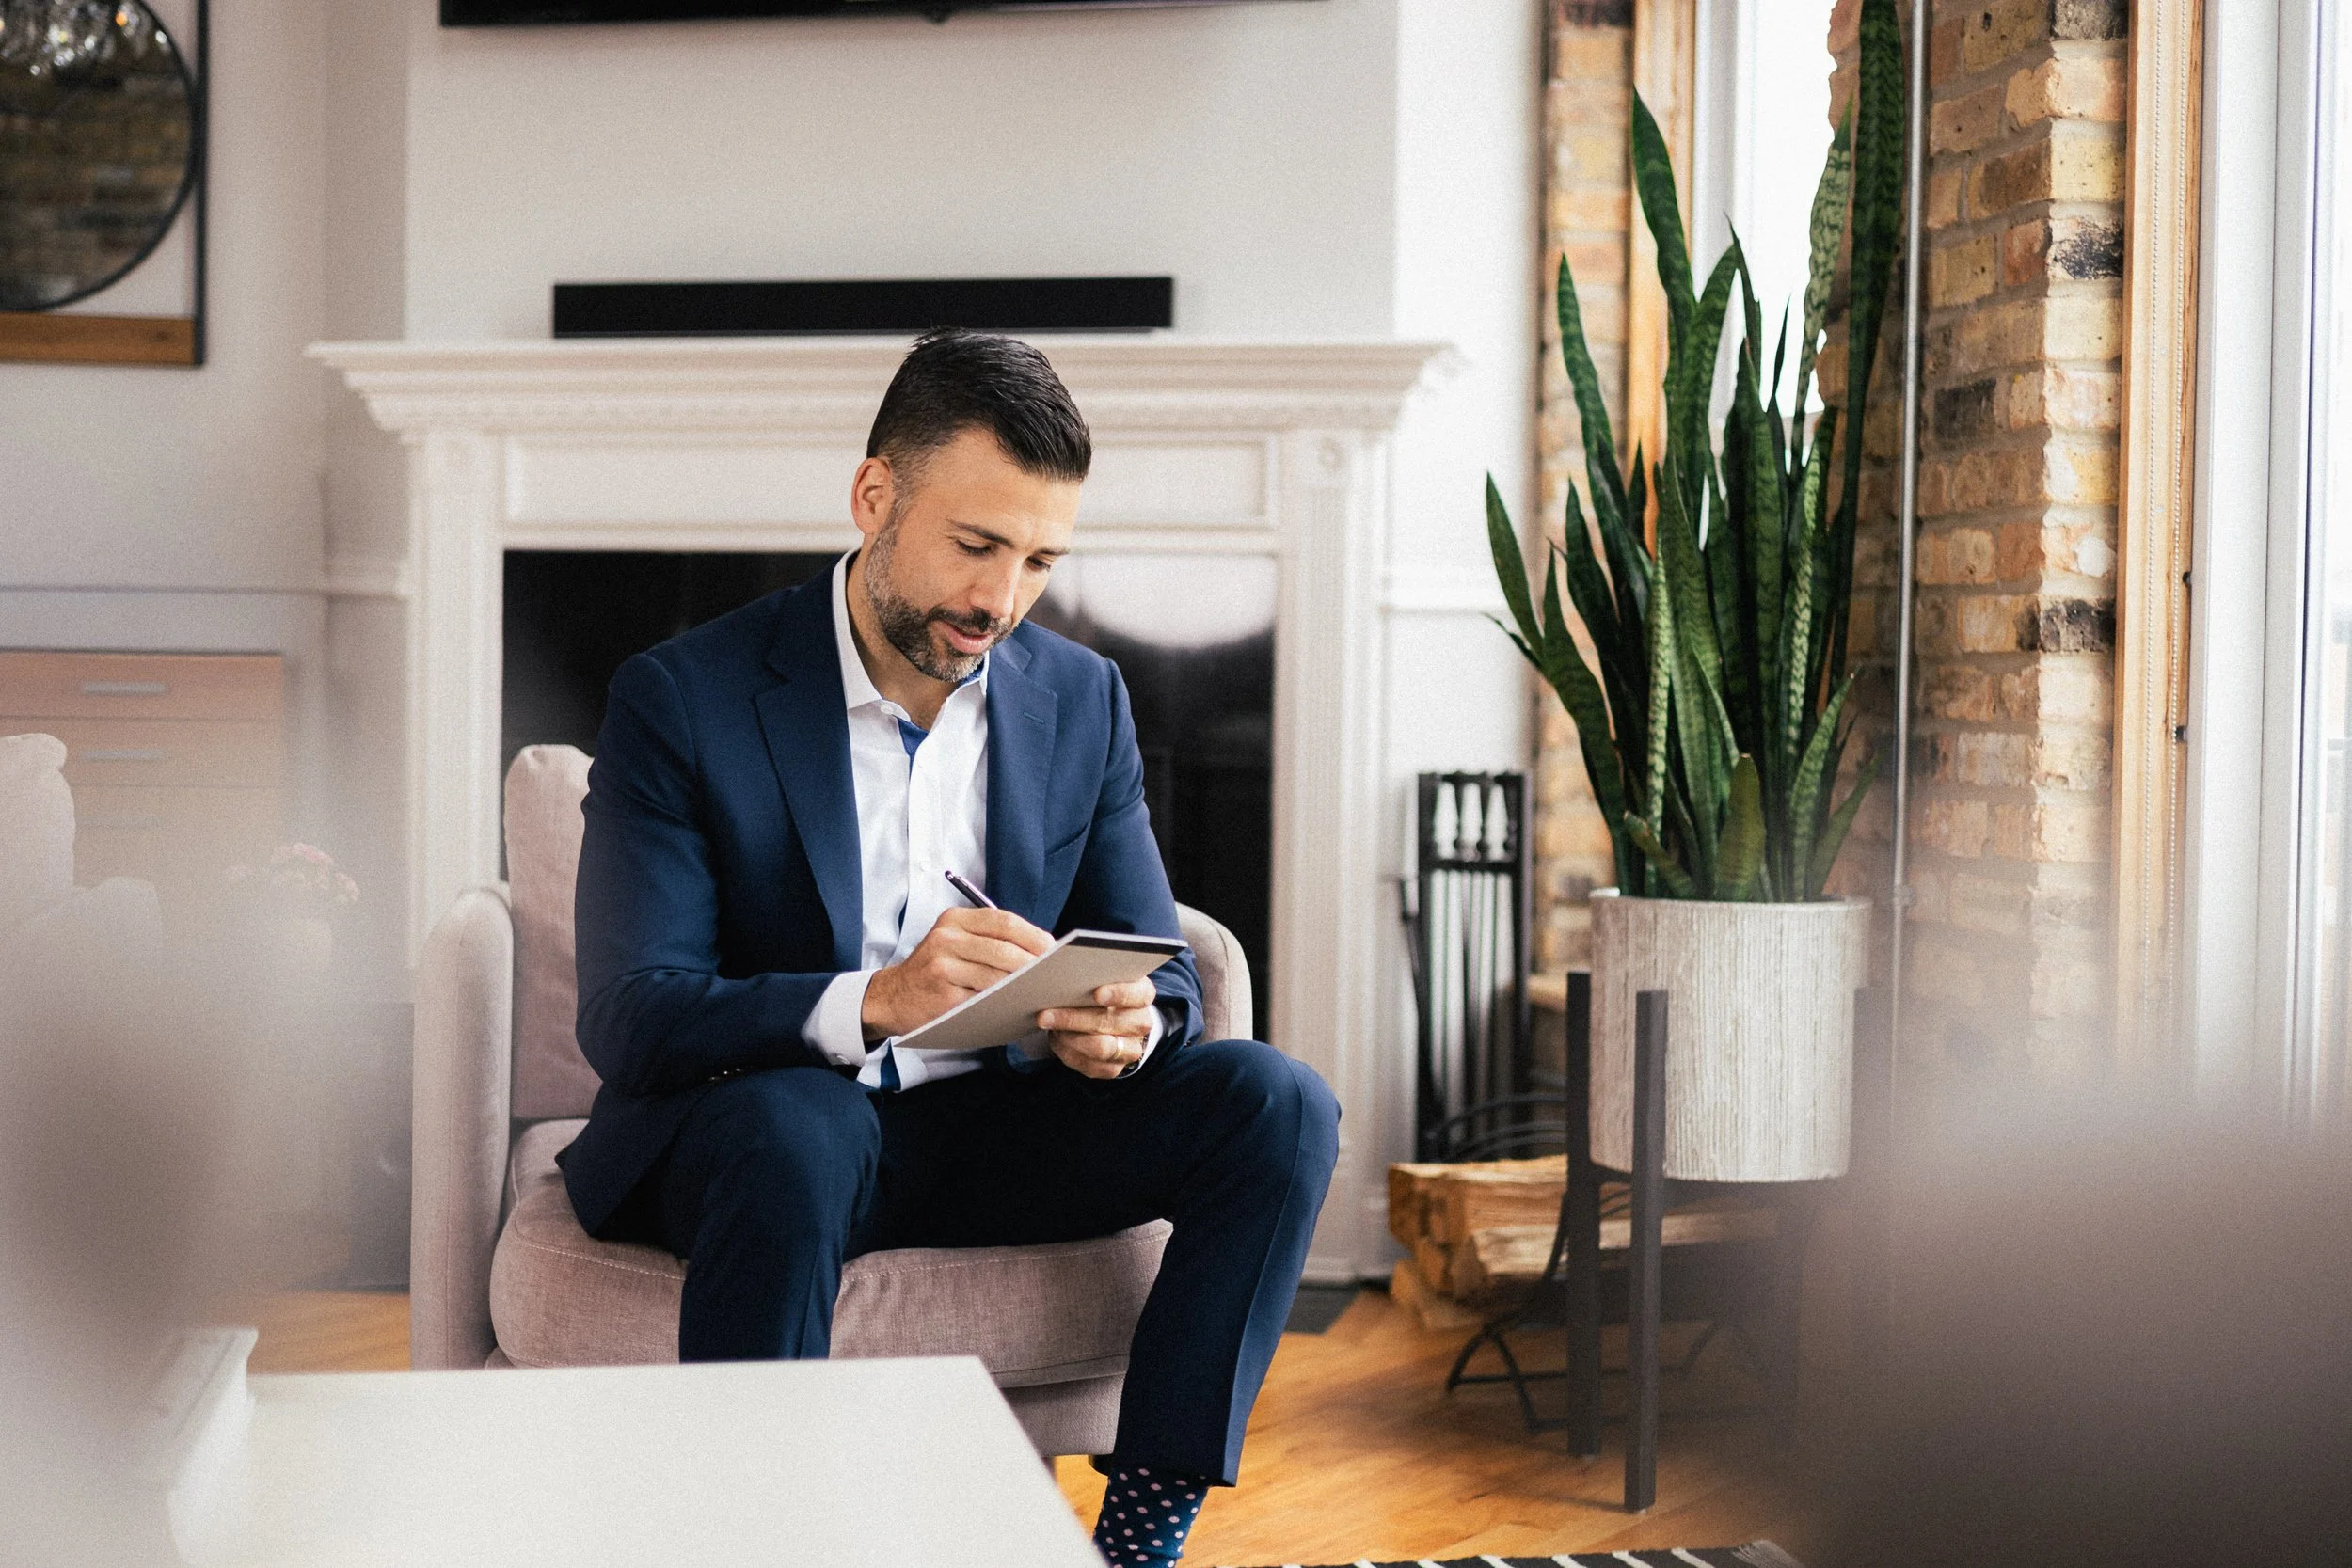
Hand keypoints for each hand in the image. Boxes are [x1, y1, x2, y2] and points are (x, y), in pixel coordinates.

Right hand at [862, 906, 1053, 1040]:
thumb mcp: (955, 942)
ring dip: (1022, 985)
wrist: (893, 996)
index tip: (1053, 949)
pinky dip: (1003, 1003)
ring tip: (1040, 990)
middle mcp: (947, 937)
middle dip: (1033, 963)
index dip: (1033, 936)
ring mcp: (943, 965)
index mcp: (955, 920)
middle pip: (1003, 948)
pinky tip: (1016, 1006)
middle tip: (1052, 975)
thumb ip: (989, 941)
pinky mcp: (943, 994)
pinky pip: (982, 998)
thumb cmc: (936, 970)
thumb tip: (1040, 951)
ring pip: (996, 975)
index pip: (1004, 921)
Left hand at [1038, 979, 1157, 1080]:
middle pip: (1110, 1022)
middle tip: (1045, 1014)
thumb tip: (1061, 974)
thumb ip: (1090, 975)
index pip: (1137, 994)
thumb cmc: (1099, 989)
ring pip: (1100, 1048)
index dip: (1118, 994)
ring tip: (1047, 1024)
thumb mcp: (1100, 976)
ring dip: (1068, 1037)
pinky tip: (1055, 1038)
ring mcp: (1130, 1049)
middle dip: (1074, 1018)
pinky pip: (1089, 1065)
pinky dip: (1067, 1051)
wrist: (1108, 1017)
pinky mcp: (1113, 1069)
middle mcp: (1141, 1023)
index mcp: (1142, 994)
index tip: (1097, 993)